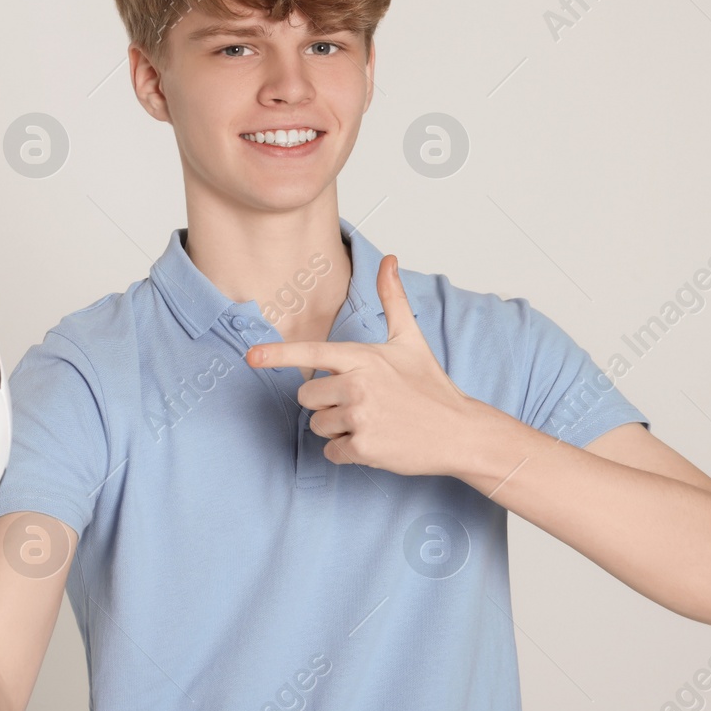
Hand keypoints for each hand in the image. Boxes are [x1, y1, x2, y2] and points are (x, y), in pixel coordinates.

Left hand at [245, 254, 482, 475]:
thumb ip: (392, 299)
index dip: (278, 355)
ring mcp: (360, 417)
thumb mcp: (410, 339)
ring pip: (317, 425)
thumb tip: (389, 259)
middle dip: (326, 402)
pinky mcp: (363, 447)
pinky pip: (331, 451)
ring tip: (372, 422)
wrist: (459, 431)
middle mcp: (358, 384)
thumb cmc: (431, 386)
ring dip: (337, 428)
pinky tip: (375, 442)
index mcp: (363, 356)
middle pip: (306, 396)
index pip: (312, 353)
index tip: (251, 357)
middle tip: (362, 403)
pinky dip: (347, 451)